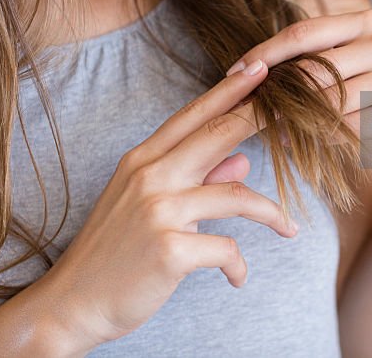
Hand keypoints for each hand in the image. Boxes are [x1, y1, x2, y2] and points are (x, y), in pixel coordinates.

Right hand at [42, 61, 298, 350]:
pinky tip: (237, 278)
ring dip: (271, 213)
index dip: (230, 90)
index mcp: (142, 160)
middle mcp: (149, 176)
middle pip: (218, 134)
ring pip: (236, 195)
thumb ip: (195, 180)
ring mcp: (158, 210)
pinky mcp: (169, 249)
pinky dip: (238, 266)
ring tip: (289, 228)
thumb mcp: (147, 207)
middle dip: (262, 117)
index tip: (261, 66)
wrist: (71, 304)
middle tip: (301, 108)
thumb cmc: (113, 254)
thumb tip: (241, 162)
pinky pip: (226, 248)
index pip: (193, 115)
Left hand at [225, 9, 371, 144]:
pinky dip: (328, 140)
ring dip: (298, 124)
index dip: (265, 53)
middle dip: (279, 95)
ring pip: (331, 105)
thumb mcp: (365, 51)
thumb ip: (324, 54)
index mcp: (365, 22)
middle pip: (314, 71)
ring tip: (276, 133)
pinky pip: (354, 130)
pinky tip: (312, 145)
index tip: (234, 71)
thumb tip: (259, 71)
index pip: (303, 33)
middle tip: (251, 111)